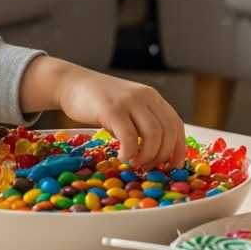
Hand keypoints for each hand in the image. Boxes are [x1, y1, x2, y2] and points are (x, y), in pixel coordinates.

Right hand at [19, 56, 185, 168]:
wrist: (71, 83)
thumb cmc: (98, 101)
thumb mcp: (127, 108)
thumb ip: (140, 124)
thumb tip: (152, 154)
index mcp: (152, 97)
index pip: (176, 124)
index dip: (179, 148)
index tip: (175, 165)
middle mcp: (145, 96)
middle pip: (168, 131)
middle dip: (161, 155)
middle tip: (146, 167)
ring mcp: (130, 101)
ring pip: (153, 135)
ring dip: (147, 155)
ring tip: (134, 162)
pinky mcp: (112, 109)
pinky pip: (129, 137)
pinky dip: (129, 152)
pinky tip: (121, 156)